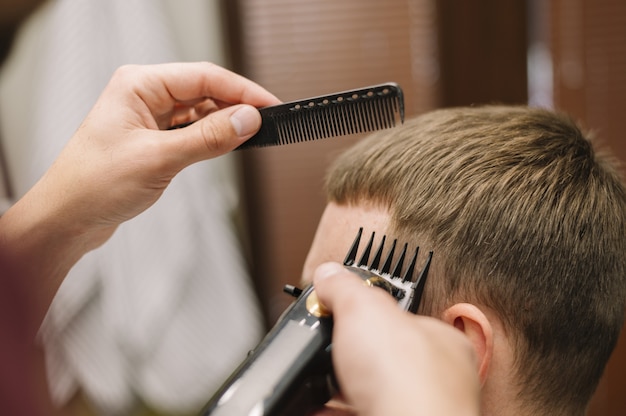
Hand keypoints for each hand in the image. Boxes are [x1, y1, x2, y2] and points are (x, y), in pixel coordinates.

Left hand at [45, 62, 278, 241]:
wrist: (67, 219)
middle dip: (235, 106)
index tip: (269, 105)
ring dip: (223, 123)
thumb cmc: (94, 185)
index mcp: (139, 85)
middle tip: (266, 123)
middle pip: (204, 90)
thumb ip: (207, 138)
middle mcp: (143, 95)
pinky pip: (190, 130)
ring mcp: (147, 117)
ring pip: (199, 111)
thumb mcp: (159, 159)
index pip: (203, 76)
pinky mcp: (152, 139)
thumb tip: (247, 120)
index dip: (241, 90)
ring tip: (249, 136)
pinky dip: (210, 137)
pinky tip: (225, 144)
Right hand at [313, 262, 479, 415]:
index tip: (340, 317)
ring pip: (365, 398)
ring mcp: (412, 412)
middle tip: (321, 354)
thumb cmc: (409, 381)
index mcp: (440, 345)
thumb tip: (329, 274)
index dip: (369, 317)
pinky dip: (326, 412)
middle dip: (345, 360)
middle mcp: (433, 384)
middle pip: (381, 364)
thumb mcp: (366, 311)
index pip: (404, 321)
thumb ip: (346, 289)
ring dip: (332, 392)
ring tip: (309, 383)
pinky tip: (309, 408)